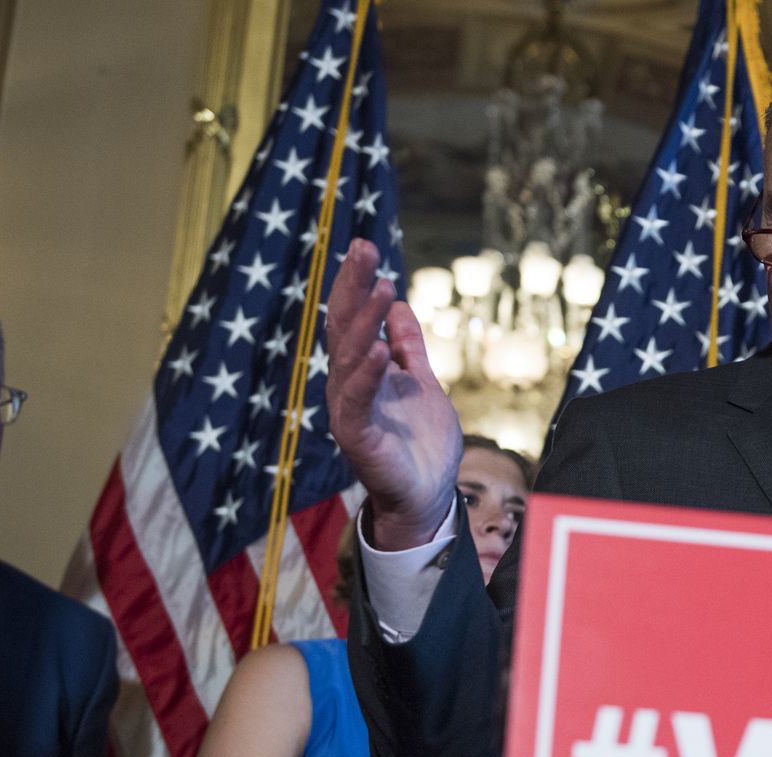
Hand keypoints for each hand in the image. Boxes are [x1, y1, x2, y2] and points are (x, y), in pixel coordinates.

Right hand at [326, 238, 461, 549]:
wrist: (428, 496)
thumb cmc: (421, 444)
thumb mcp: (421, 383)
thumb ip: (409, 348)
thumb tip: (398, 306)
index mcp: (362, 372)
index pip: (353, 319)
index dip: (357, 283)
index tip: (365, 246)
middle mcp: (349, 387)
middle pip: (344, 329)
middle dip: (353, 287)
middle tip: (363, 247)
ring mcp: (350, 411)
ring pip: (350, 359)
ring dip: (365, 323)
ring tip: (381, 289)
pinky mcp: (359, 438)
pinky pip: (358, 403)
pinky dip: (368, 377)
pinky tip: (379, 351)